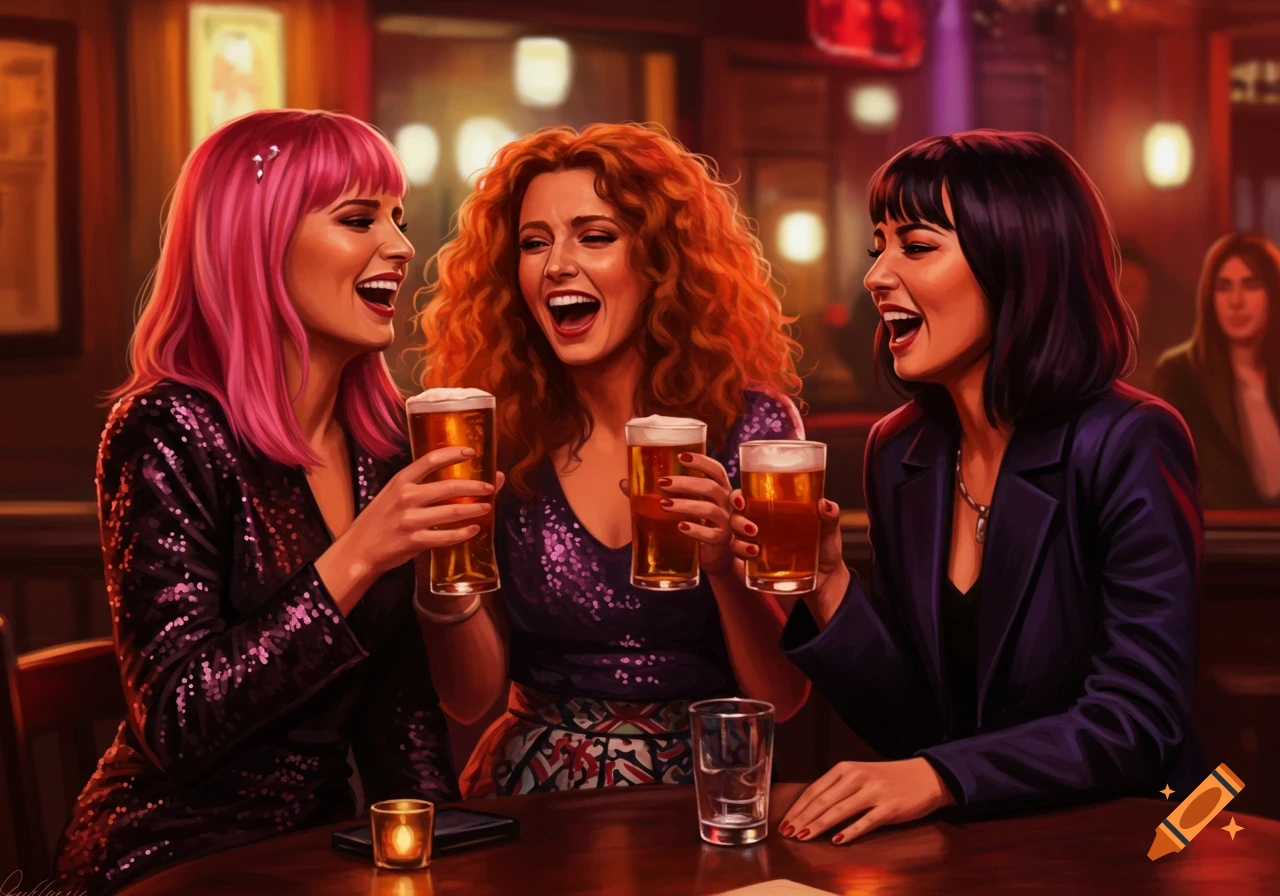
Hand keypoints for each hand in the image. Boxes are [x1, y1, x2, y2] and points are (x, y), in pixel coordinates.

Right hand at [316, 446, 504, 610]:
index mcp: (401, 481)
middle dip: (475, 486)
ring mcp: (410, 519)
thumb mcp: (393, 494)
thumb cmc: (381, 519)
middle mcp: (406, 497)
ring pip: (452, 512)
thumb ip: (420, 486)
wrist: (359, 549)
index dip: (454, 453)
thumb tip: (456, 479)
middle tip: (490, 487)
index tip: (472, 452)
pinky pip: (446, 536)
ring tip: (487, 507)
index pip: (430, 459)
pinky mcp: (414, 541)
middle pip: (449, 486)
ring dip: (474, 509)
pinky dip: (463, 533)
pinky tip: (474, 529)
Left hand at [616, 452, 737, 578]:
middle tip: (663, 482)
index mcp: (720, 488)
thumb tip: (625, 483)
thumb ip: (659, 493)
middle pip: (710, 487)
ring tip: (663, 504)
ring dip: (685, 505)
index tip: (681, 456)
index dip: (701, 461)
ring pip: (709, 509)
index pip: (715, 469)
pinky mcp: (721, 541)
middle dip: (686, 483)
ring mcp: (726, 523)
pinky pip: (710, 534)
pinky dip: (695, 529)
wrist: (716, 556)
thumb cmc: (699, 522)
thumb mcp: (685, 504)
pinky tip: (680, 526)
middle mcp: (726, 503)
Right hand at [727, 491, 848, 615]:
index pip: (748, 496)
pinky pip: (740, 556)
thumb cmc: (825, 548)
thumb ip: (830, 517)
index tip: (741, 500)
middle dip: (737, 519)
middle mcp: (761, 523)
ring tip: (755, 547)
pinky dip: (742, 554)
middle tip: (753, 528)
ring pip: (734, 535)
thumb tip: (825, 504)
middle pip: (736, 514)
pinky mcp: (757, 562)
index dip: (737, 496)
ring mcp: (757, 542)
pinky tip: (754, 555)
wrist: (827, 578)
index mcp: (774, 508)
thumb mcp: (830, 530)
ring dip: (739, 539)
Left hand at [779, 758, 954, 843]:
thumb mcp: (859, 775)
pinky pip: (865, 822)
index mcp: (846, 768)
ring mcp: (873, 793)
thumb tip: (809, 809)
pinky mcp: (889, 808)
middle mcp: (857, 778)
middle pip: (823, 801)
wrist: (925, 776)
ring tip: (804, 837)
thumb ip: (837, 788)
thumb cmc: (887, 778)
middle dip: (803, 818)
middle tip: (788, 834)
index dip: (798, 808)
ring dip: (819, 825)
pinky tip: (837, 840)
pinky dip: (850, 832)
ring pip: (839, 811)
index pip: (815, 790)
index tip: (785, 822)